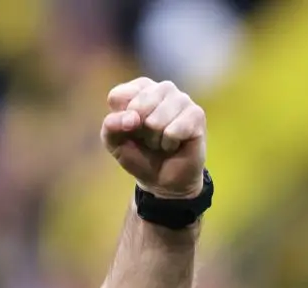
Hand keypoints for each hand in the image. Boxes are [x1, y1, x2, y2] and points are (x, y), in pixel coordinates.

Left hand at [102, 78, 206, 199]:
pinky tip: (174, 144)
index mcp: (139, 89)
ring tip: (161, 141)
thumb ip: (111, 126)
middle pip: (138, 106)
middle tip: (147, 138)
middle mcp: (162, 89)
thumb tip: (130, 118)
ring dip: (155, 139)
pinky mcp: (196, 114)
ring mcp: (182, 99)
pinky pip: (173, 131)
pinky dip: (169, 144)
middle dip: (138, 131)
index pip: (118, 96)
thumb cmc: (137, 154)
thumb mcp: (114, 142)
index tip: (128, 129)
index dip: (118, 119)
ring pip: (156, 120)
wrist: (161, 179)